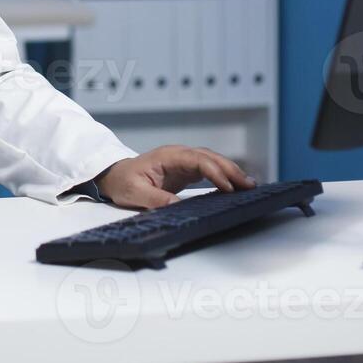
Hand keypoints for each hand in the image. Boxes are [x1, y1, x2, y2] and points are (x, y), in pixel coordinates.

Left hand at [95, 145, 255, 208]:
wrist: (114, 176)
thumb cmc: (122, 181)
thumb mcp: (135, 192)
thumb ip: (155, 199)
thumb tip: (176, 207)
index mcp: (167, 156)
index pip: (198, 159)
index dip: (215, 171)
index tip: (228, 186)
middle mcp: (178, 155)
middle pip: (210, 157)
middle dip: (231, 169)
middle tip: (249, 185)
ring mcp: (183, 161)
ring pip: (212, 162)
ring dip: (230, 171)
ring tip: (249, 185)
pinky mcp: (185, 171)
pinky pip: (208, 170)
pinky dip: (223, 176)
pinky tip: (235, 186)